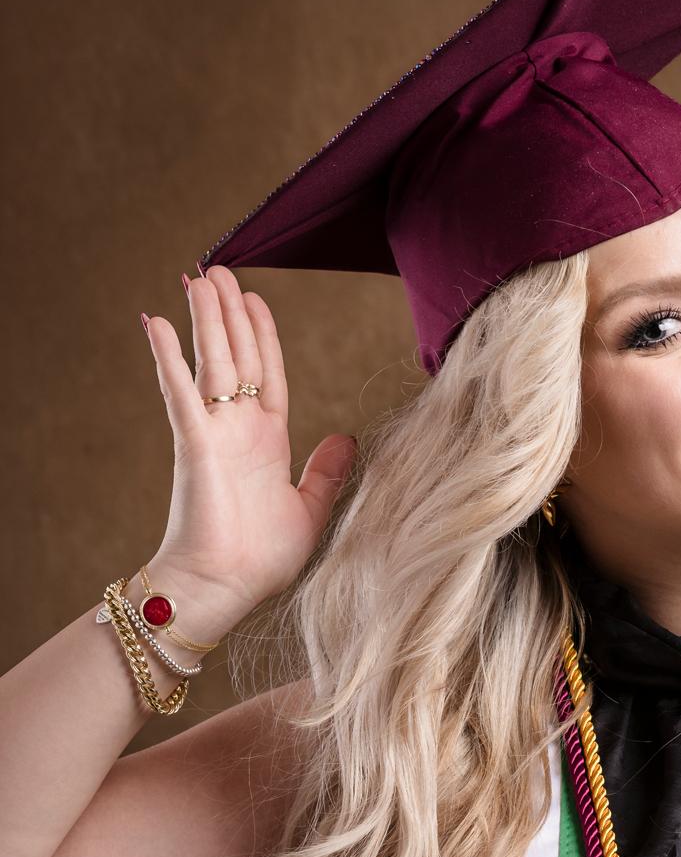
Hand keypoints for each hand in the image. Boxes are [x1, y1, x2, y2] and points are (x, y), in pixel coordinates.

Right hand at [141, 269, 356, 643]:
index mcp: (266, 440)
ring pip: (209, 361)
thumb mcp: (310, 510)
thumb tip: (347, 438)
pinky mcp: (194, 444)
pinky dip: (167, 357)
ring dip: (204, 319)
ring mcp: (214, 433)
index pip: (265, 372)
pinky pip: (178, 391)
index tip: (254, 298)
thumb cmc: (260, 559)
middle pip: (235, 355)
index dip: (261, 334)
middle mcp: (238, 429)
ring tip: (198, 278)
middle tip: (218, 269)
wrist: (225, 587)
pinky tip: (156, 323)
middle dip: (229, 312)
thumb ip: (326, 472)